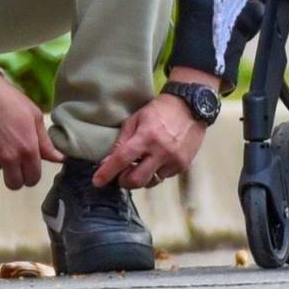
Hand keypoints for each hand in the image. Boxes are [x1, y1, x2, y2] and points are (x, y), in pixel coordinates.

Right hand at [0, 74, 63, 190]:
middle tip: (15, 161)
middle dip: (16, 176)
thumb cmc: (10, 100)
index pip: (33, 179)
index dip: (33, 174)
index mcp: (27, 149)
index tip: (30, 166)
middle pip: (14, 184)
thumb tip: (60, 159)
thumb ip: (46, 142)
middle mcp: (8, 158)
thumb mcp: (34, 116)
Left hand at [92, 92, 208, 190]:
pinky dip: (156, 172)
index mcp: (146, 136)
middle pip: (136, 180)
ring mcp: (173, 160)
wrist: (191, 106)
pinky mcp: (183, 165)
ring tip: (141, 165)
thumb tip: (106, 161)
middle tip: (121, 175)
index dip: (107, 172)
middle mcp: (160, 151)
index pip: (122, 159)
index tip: (97, 182)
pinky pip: (164, 177)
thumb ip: (122, 141)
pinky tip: (157, 160)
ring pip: (150, 182)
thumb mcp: (137, 118)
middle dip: (124, 181)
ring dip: (141, 177)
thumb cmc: (160, 110)